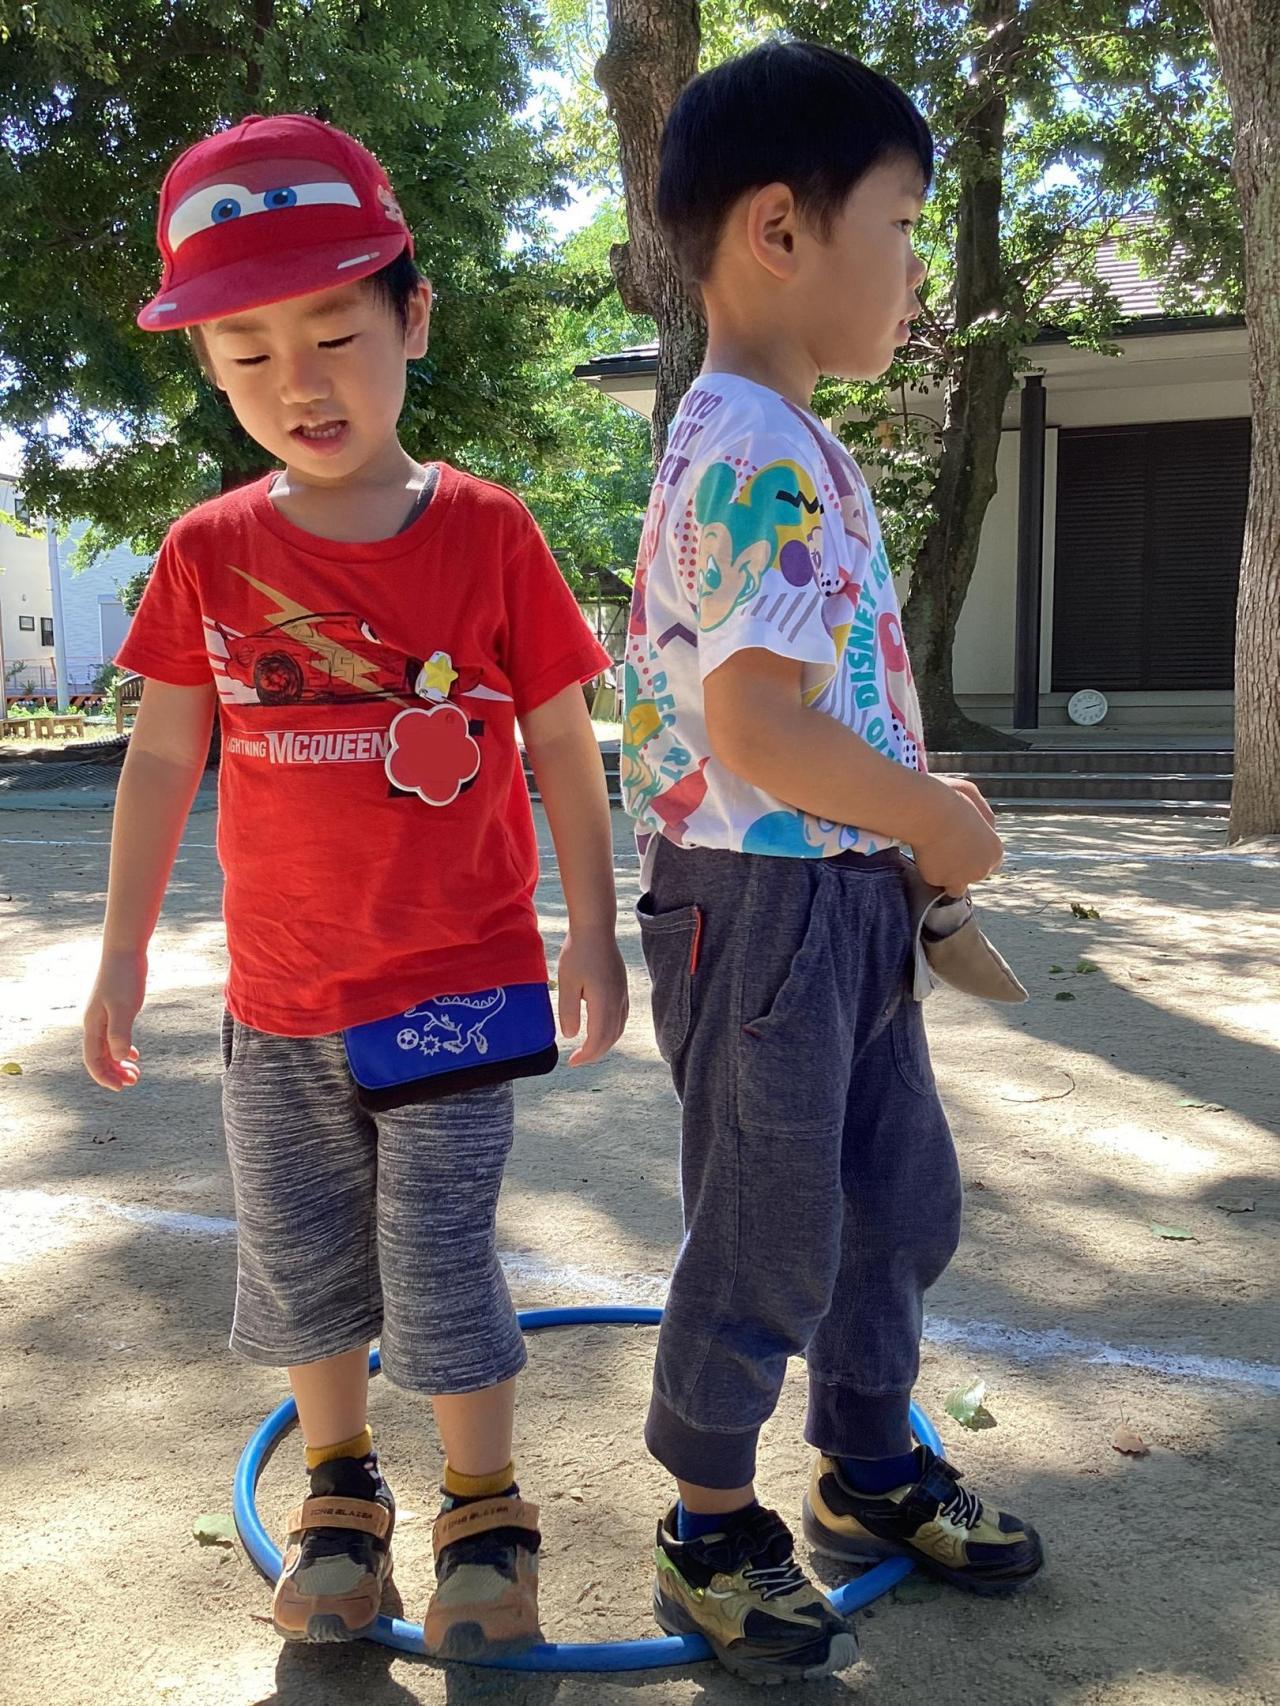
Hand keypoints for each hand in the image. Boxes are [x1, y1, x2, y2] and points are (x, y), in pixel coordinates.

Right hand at [83, 949, 146, 1090]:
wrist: (124, 950)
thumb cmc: (124, 977)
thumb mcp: (124, 1007)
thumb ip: (120, 1033)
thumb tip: (121, 1058)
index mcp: (93, 1025)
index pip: (93, 1059)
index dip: (104, 1076)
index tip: (121, 1088)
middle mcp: (94, 1023)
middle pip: (99, 1057)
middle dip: (114, 1072)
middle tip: (134, 1082)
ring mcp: (103, 1015)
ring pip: (107, 1047)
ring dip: (119, 1062)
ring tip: (135, 1073)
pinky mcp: (113, 1008)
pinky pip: (114, 1035)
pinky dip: (122, 1048)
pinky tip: (134, 1054)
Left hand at [556, 926, 628, 1066]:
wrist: (596, 927)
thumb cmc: (578, 951)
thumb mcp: (567, 982)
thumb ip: (568, 1011)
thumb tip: (571, 1035)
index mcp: (604, 1001)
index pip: (598, 1038)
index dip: (587, 1055)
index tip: (572, 1062)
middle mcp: (618, 1000)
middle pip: (611, 1037)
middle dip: (595, 1053)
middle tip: (577, 1060)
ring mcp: (623, 993)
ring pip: (619, 1028)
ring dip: (605, 1043)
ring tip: (588, 1048)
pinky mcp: (622, 987)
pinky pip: (621, 1016)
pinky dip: (612, 1030)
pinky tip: (601, 1029)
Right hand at [913, 783, 1003, 896]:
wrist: (930, 812)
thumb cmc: (952, 801)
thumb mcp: (978, 802)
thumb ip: (984, 818)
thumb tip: (983, 827)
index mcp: (995, 852)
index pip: (990, 863)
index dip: (975, 856)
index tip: (963, 849)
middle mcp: (982, 870)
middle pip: (974, 875)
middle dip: (962, 867)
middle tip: (947, 849)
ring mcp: (961, 878)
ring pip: (955, 886)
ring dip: (948, 875)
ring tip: (936, 855)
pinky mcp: (939, 880)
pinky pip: (934, 879)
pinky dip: (929, 870)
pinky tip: (925, 853)